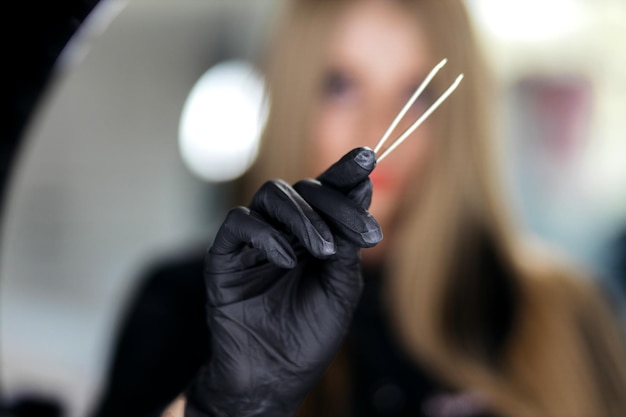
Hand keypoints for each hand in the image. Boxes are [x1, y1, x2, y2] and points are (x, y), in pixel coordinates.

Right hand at [185, 147, 381, 416]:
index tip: (369, 156)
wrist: (274, 376)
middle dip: (336, 204)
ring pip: (272, 195)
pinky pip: (239, 223)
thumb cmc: (310, 334)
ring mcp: (253, 242)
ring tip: (324, 251)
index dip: (346, 171)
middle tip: (364, 235)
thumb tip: (363, 187)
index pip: (328, 191)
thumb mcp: (342, 287)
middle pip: (303, 187)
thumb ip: (349, 240)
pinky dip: (266, 235)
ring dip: (303, 217)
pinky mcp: (224, 256)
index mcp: (313, 235)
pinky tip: (286, 261)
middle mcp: (283, 231)